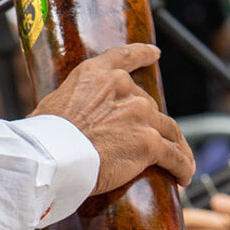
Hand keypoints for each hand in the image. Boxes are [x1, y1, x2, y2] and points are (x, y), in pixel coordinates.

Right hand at [32, 44, 194, 193]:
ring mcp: (140, 114)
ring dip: (176, 146)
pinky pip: (175, 156)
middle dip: (151, 123)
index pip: (126, 56)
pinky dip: (183, 166)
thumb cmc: (46, 135)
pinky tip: (183, 176)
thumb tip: (66, 121)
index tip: (154, 53)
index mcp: (97, 73)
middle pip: (149, 105)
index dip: (143, 54)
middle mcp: (124, 88)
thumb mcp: (54, 104)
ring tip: (180, 162)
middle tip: (150, 141)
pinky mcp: (150, 143)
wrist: (55, 154)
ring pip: (170, 131)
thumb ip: (71, 104)